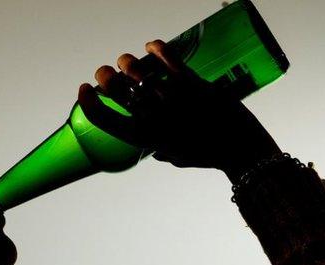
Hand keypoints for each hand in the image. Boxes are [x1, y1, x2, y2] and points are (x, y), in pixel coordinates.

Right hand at [77, 39, 281, 176]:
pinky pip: (167, 58)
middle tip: (107, 73)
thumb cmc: (209, 155)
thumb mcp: (178, 158)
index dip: (88, 101)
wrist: (239, 146)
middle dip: (105, 76)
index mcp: (145, 138)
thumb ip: (163, 152)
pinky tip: (152, 46)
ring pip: (136, 70)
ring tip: (128, 62)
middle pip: (114, 88)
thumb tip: (156, 151)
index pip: (103, 119)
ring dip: (127, 62)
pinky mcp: (190, 82)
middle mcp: (152, 117)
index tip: (84, 89)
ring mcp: (170, 98)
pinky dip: (156, 48)